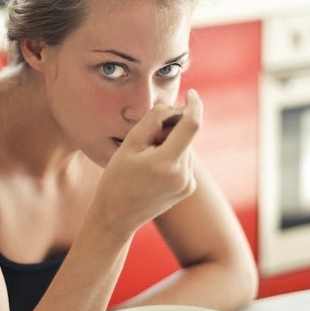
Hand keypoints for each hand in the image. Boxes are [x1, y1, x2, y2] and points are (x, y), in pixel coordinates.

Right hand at [91, 89, 202, 237]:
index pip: (192, 124)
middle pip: (186, 136)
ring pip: (186, 148)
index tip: (192, 94)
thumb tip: (174, 107)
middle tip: (146, 141)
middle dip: (171, 129)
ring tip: (146, 159)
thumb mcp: (130, 144)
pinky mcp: (188, 188)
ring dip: (171, 144)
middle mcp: (183, 175)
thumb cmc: (117, 177)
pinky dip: (173, 156)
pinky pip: (184, 161)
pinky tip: (153, 170)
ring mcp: (187, 184)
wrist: (116, 216)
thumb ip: (154, 119)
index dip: (194, 105)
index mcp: (167, 163)